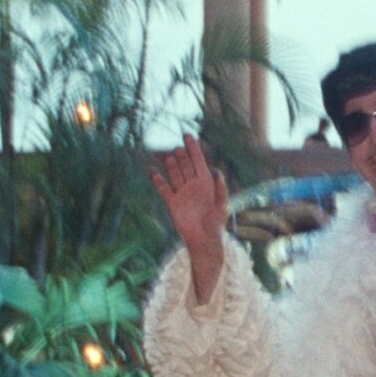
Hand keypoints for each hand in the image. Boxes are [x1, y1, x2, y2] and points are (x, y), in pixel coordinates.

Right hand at [147, 134, 228, 299]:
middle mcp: (193, 185)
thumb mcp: (222, 205)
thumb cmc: (216, 224)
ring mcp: (182, 193)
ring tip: (169, 156)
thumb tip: (218, 172)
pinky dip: (157, 179)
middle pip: (185, 165)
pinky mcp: (172, 203)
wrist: (203, 240)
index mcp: (206, 182)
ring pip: (174, 173)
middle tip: (177, 147)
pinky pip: (163, 188)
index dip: (193, 148)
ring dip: (171, 164)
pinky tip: (152, 170)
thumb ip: (221, 189)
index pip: (198, 161)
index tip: (188, 135)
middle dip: (181, 155)